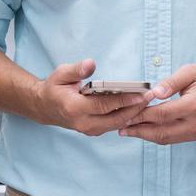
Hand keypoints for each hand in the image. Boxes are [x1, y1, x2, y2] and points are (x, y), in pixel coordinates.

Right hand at [33, 59, 150, 136]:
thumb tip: (90, 64)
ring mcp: (89, 130)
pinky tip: (138, 107)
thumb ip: (76, 70)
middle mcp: (83, 123)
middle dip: (135, 109)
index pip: (104, 105)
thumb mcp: (60, 74)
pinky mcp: (94, 131)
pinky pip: (114, 125)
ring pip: (117, 124)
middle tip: (151, 97)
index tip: (140, 95)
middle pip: (115, 119)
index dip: (123, 100)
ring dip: (134, 114)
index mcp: (74, 108)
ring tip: (149, 101)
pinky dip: (127, 117)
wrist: (45, 108)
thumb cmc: (54, 88)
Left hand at [119, 63, 195, 144]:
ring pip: (165, 138)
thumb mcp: (190, 71)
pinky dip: (156, 135)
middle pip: (161, 131)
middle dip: (139, 130)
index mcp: (195, 105)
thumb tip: (153, 93)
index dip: (142, 115)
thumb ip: (171, 82)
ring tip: (128, 131)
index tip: (126, 113)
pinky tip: (144, 130)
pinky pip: (172, 138)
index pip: (162, 114)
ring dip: (145, 135)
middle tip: (121, 127)